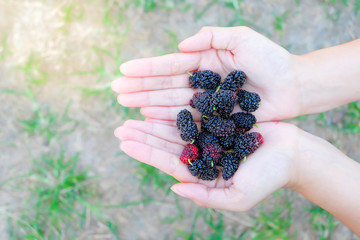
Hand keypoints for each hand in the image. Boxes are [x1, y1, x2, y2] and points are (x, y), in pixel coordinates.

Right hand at [112, 26, 300, 121]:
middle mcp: (201, 83)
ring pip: (171, 103)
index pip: (170, 65)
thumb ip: (211, 37)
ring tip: (125, 104)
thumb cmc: (270, 59)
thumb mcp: (241, 38)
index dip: (147, 68)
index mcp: (205, 62)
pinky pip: (187, 120)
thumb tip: (180, 45)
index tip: (124, 70)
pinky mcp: (215, 120)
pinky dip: (168, 119)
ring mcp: (206, 103)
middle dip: (140, 87)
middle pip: (165, 85)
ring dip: (147, 103)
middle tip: (115, 91)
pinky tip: (149, 118)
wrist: (293, 86)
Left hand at [114, 120, 300, 210]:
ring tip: (132, 112)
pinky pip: (194, 112)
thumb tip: (174, 188)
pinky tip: (161, 101)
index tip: (124, 142)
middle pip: (167, 143)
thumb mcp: (238, 197)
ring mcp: (209, 135)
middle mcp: (202, 153)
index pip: (168, 162)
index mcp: (202, 173)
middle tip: (120, 127)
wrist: (293, 154)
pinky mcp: (219, 119)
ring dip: (154, 120)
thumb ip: (206, 197)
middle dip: (143, 136)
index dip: (146, 152)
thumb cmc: (268, 178)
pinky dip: (177, 108)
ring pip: (176, 127)